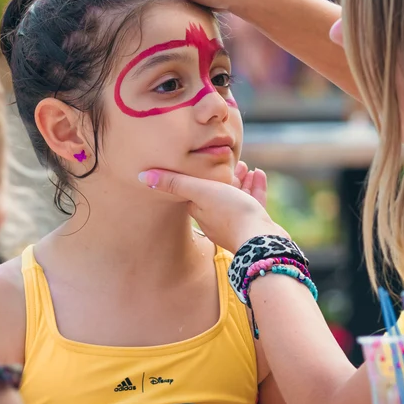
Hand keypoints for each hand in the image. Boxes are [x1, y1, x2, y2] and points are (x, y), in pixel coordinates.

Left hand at [139, 161, 286, 252]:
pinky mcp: (255, 226)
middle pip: (218, 194)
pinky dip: (255, 187)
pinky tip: (259, 174)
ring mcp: (236, 224)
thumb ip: (174, 183)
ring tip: (246, 167)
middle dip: (224, 177)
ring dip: (241, 180)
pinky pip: (254, 203)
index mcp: (201, 211)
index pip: (195, 192)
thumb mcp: (201, 191)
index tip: (202, 164)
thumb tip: (142, 177)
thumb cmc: (230, 213)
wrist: (261, 240)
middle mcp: (217, 220)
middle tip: (231, 163)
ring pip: (237, 198)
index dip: (198, 178)